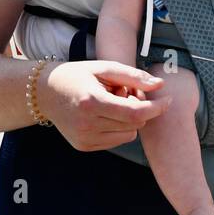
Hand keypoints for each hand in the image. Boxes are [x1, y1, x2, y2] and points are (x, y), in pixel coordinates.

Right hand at [42, 61, 170, 151]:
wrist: (45, 93)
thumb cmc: (77, 76)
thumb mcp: (104, 68)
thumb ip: (133, 76)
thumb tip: (160, 85)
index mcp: (92, 101)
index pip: (135, 112)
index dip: (156, 108)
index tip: (168, 100)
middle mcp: (87, 124)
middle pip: (135, 124)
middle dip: (139, 108)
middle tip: (124, 92)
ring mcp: (84, 138)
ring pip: (129, 134)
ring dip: (129, 119)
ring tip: (111, 103)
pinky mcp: (84, 146)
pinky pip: (116, 140)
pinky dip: (118, 128)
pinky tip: (104, 115)